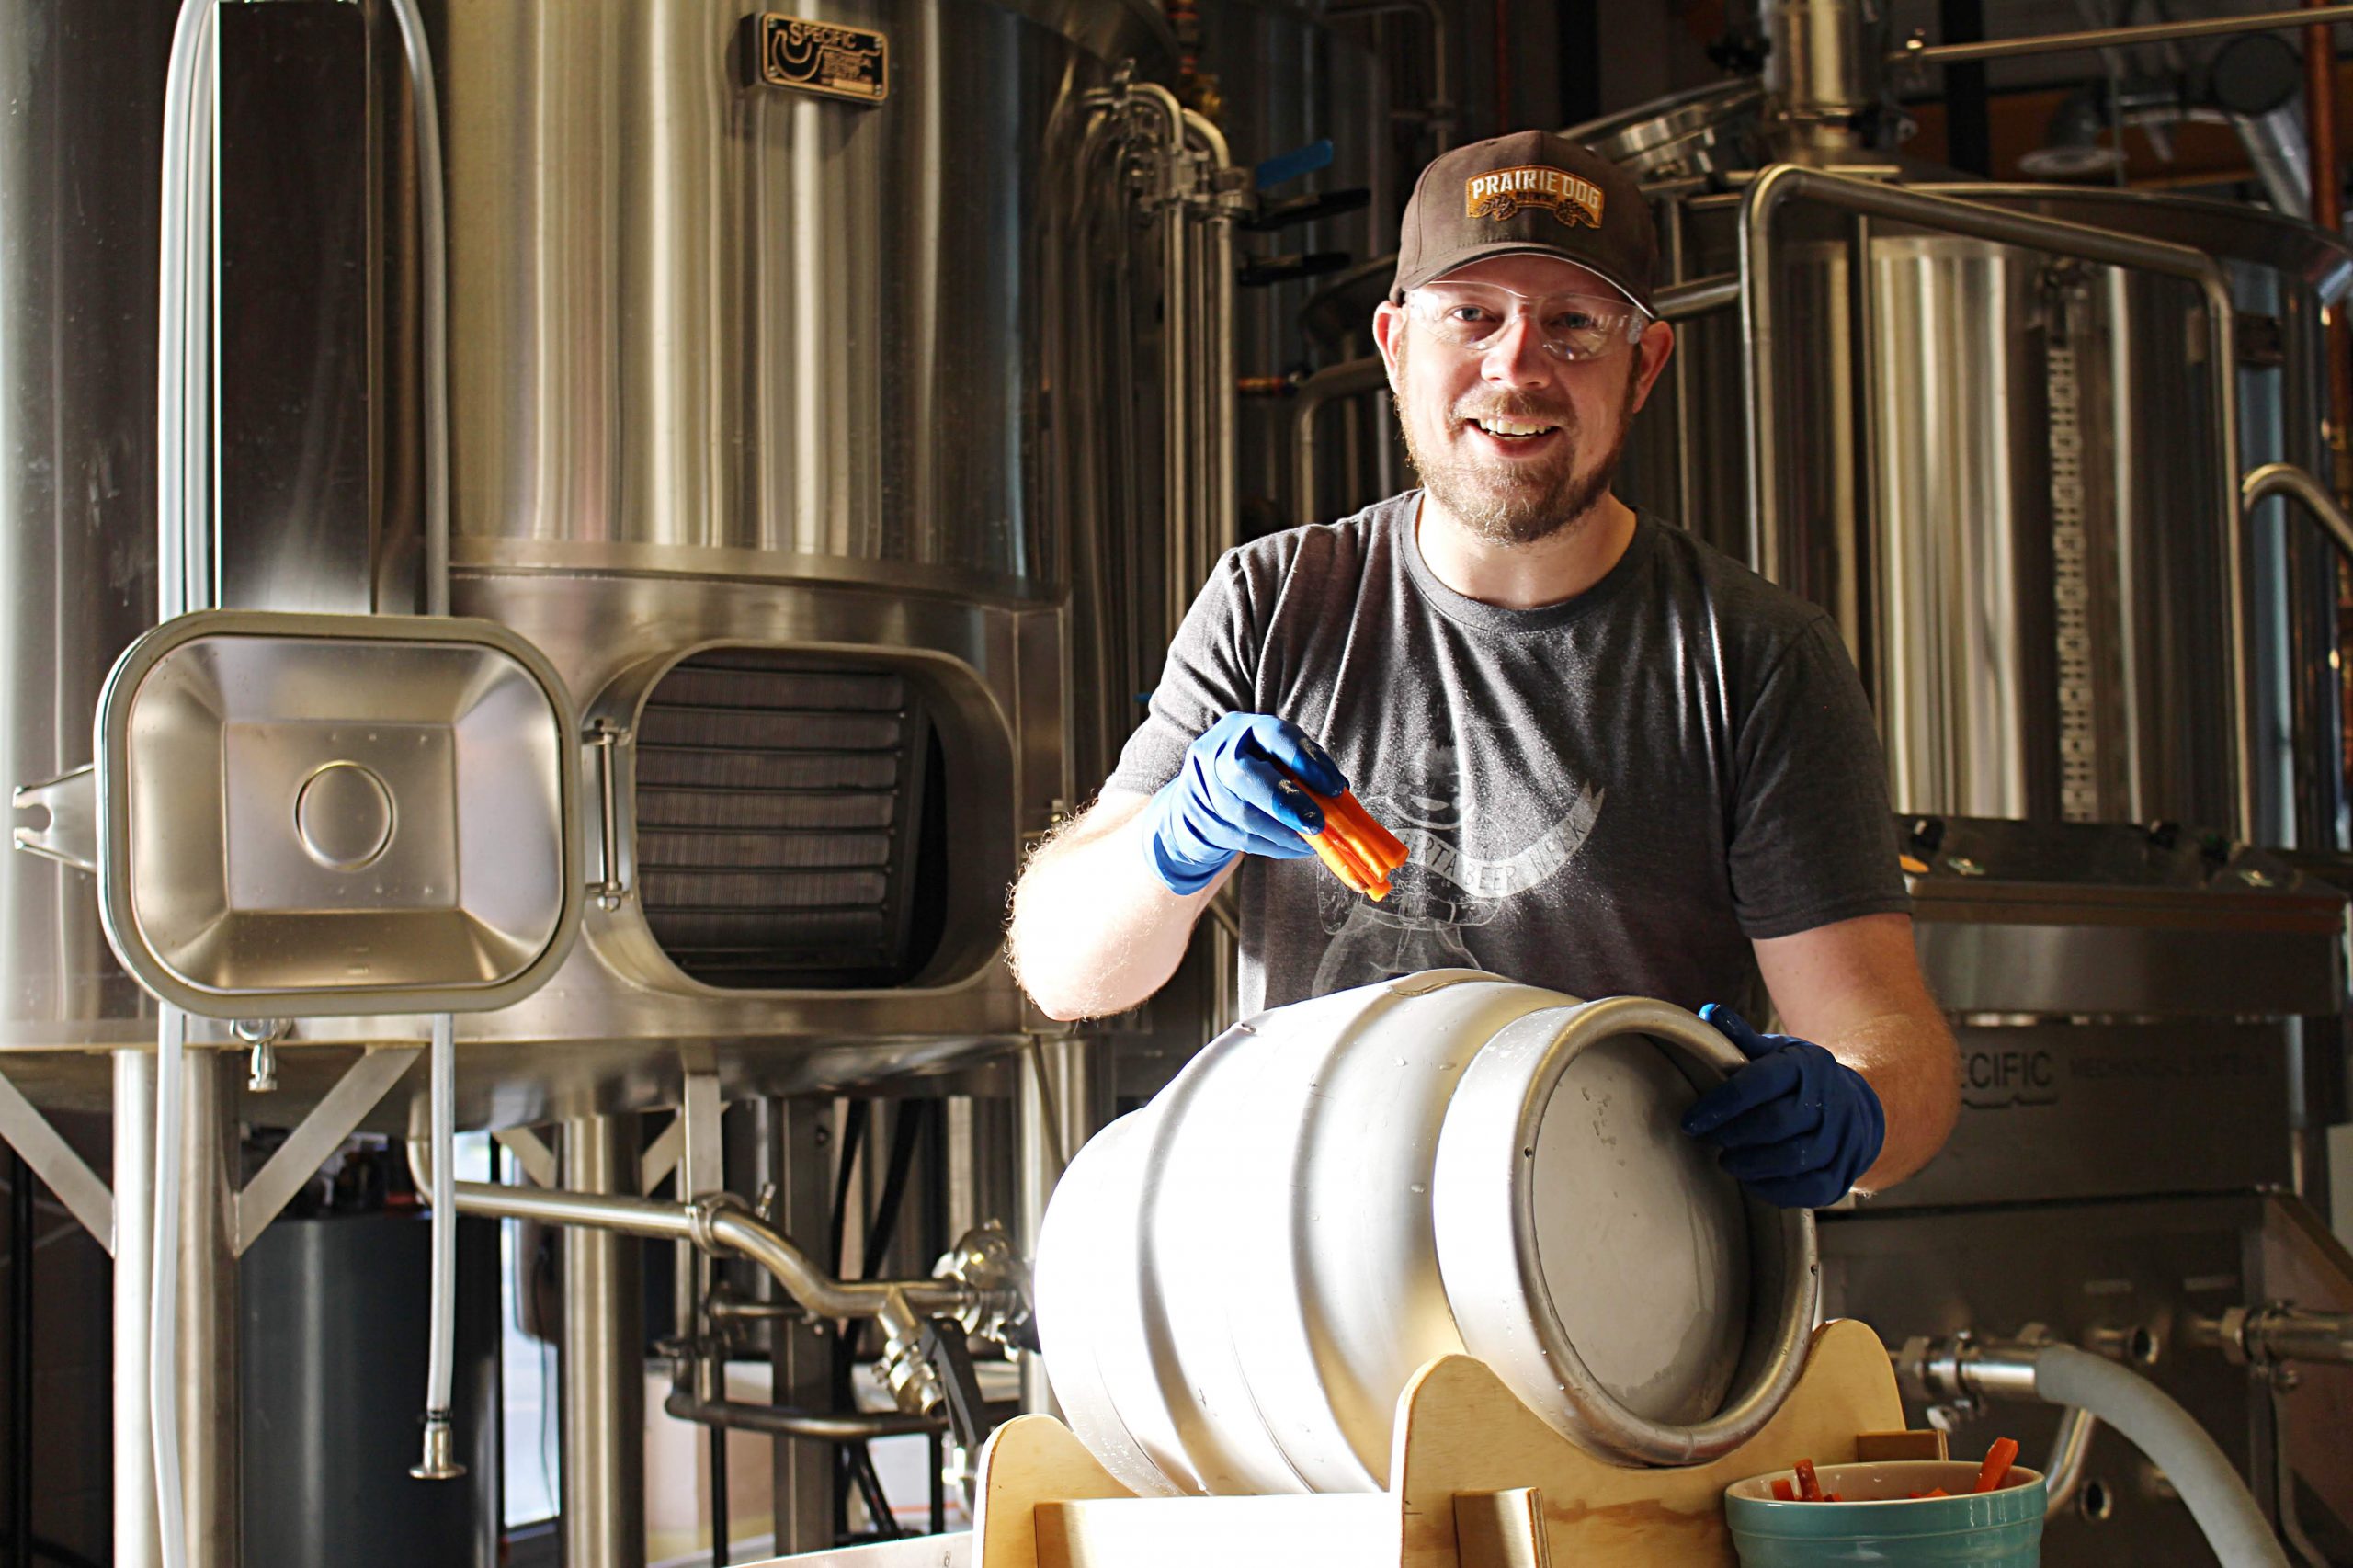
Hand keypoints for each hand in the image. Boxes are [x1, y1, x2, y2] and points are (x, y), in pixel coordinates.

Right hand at [1142, 714, 1347, 895]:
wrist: (1201, 795)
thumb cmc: (1254, 770)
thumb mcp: (1273, 756)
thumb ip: (1302, 769)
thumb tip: (1340, 795)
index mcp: (1241, 728)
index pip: (1275, 736)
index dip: (1307, 760)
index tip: (1335, 788)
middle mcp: (1217, 753)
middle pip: (1245, 776)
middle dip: (1285, 801)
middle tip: (1317, 823)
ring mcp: (1205, 789)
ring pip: (1244, 815)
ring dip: (1285, 832)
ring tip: (1314, 841)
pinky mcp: (1204, 822)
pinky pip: (1244, 839)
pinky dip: (1276, 846)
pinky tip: (1298, 847)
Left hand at [1680, 1005, 1885, 1208]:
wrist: (1857, 1108)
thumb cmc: (1801, 1079)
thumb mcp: (1777, 1052)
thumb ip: (1741, 1038)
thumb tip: (1707, 1013)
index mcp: (1806, 1066)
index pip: (1759, 1083)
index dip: (1720, 1104)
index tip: (1690, 1121)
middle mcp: (1828, 1101)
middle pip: (1775, 1123)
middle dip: (1732, 1134)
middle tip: (1705, 1138)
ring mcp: (1840, 1140)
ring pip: (1792, 1159)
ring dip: (1749, 1164)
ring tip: (1726, 1160)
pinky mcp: (1842, 1175)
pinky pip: (1808, 1189)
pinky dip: (1773, 1189)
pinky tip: (1751, 1179)